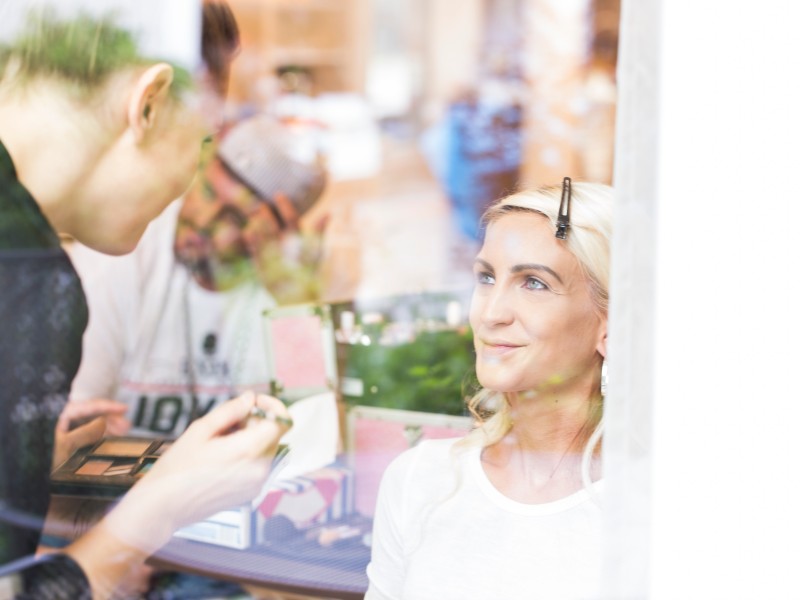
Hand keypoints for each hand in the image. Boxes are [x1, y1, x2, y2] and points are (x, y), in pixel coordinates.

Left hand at [53, 399, 130, 469]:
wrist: (39, 472)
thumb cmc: (49, 456)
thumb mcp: (66, 445)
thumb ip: (85, 433)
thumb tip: (104, 422)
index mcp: (65, 415)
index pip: (91, 406)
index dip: (109, 406)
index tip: (124, 408)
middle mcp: (71, 417)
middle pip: (97, 412)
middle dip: (114, 417)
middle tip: (128, 426)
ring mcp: (76, 424)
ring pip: (99, 419)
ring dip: (113, 424)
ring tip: (125, 430)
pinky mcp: (80, 434)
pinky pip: (97, 428)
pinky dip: (108, 430)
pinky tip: (117, 434)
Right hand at [102, 392, 290, 553]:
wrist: (164, 507)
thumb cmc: (177, 469)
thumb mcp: (201, 430)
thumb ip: (231, 411)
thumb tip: (250, 398)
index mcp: (248, 451)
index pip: (282, 422)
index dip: (271, 406)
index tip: (254, 403)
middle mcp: (259, 470)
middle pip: (274, 435)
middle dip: (258, 422)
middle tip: (229, 422)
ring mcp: (257, 484)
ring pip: (267, 449)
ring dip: (252, 438)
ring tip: (221, 442)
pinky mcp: (251, 493)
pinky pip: (259, 465)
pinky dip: (248, 455)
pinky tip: (223, 457)